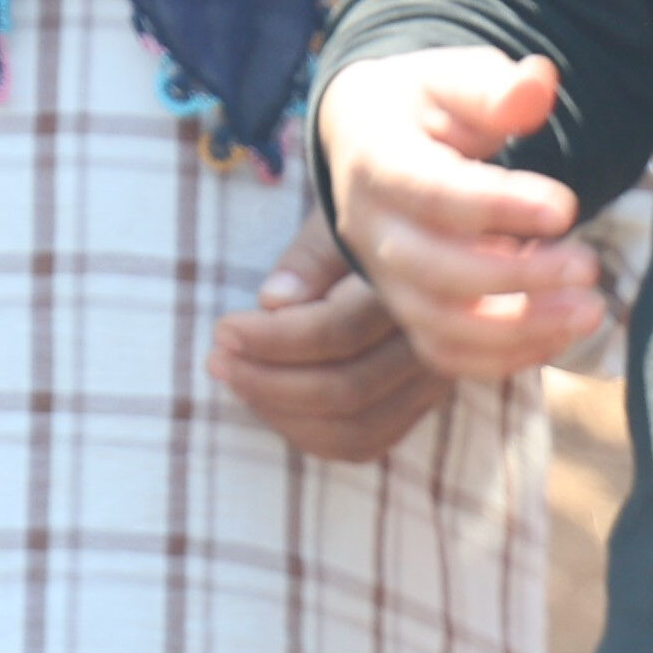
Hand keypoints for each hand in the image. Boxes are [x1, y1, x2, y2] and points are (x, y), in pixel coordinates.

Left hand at [208, 214, 456, 462]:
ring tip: (238, 382)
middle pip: (347, 390)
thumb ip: (311, 256)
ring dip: (285, 415)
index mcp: (415, 288)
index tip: (223, 328)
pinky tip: (274, 406)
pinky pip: (369, 442)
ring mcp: (435, 381)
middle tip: (217, 361)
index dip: (272, 338)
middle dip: (268, 382)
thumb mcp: (343, 210)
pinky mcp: (424, 403)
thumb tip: (271, 302)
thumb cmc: (378, 211)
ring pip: (357, 429)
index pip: (337, 333)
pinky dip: (315, 435)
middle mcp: (434, 343)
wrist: (434, 227)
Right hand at [309, 48, 612, 383]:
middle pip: (435, 271)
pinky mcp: (408, 312)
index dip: (500, 206)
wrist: (371, 141)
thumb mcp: (453, 79)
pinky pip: (447, 355)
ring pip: (441, 326)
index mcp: (375, 161)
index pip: (434, 194)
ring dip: (520, 329)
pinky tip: (562, 334)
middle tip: (590, 267)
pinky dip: (505, 358)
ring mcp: (384, 279)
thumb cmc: (425, 107)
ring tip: (590, 311)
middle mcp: (369, 230)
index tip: (567, 207)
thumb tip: (537, 84)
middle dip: (518, 279)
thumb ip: (493, 87)